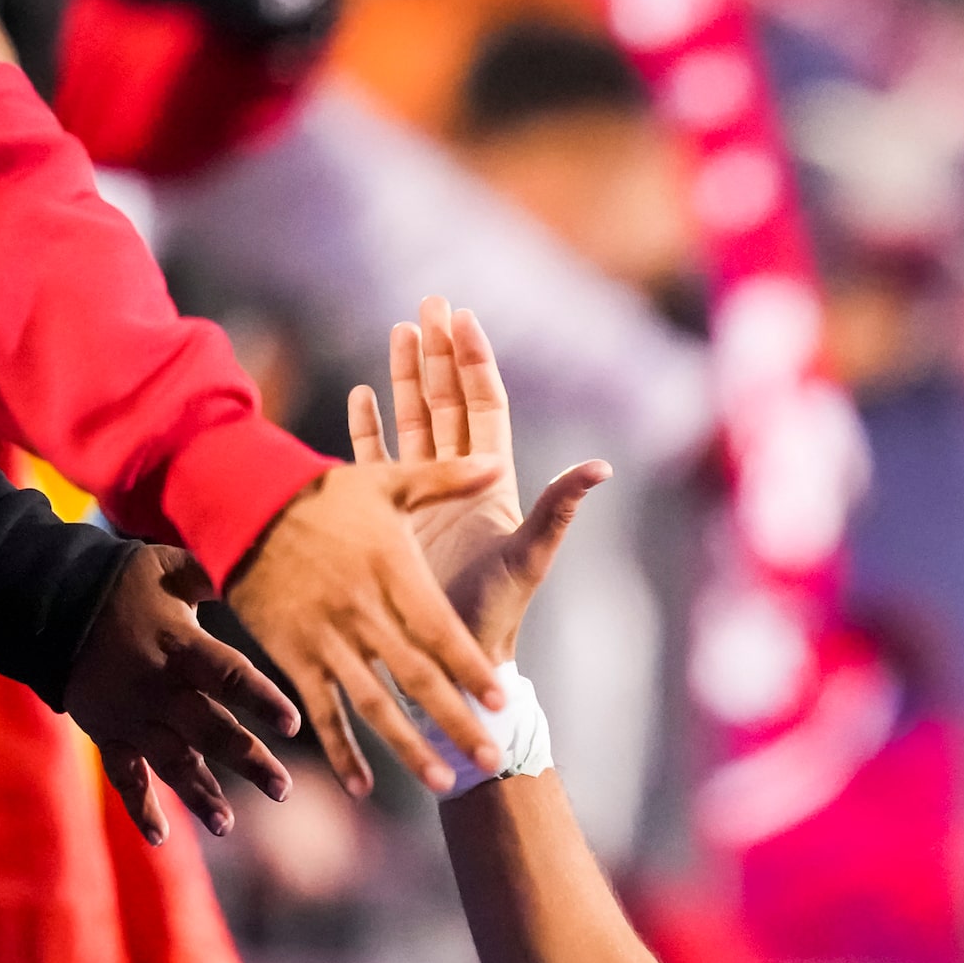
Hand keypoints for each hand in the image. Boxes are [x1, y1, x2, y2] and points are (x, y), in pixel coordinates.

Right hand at [66, 543, 300, 844]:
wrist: (46, 603)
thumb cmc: (118, 581)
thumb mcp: (165, 567)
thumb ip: (206, 579)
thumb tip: (242, 581)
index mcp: (181, 648)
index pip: (230, 677)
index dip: (262, 700)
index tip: (292, 725)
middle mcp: (159, 689)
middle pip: (210, 731)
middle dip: (248, 761)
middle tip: (283, 790)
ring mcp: (130, 716)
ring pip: (171, 763)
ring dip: (200, 795)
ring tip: (226, 825)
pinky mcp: (106, 733)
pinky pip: (124, 775)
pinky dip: (139, 806)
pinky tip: (159, 836)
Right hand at [223, 447, 512, 797]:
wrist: (242, 506)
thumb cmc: (323, 494)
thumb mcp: (386, 481)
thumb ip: (446, 479)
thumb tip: (497, 466)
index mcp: (392, 573)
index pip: (441, 630)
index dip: (471, 667)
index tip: (502, 700)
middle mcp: (362, 613)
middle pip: (415, 677)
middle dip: (455, 720)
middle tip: (490, 758)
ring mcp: (326, 639)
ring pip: (372, 703)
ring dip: (406, 746)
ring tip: (441, 781)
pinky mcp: (292, 656)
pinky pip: (320, 710)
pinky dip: (340, 748)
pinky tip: (361, 785)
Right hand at [349, 297, 607, 664]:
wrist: (450, 657)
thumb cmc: (496, 612)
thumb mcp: (529, 555)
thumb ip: (559, 508)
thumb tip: (601, 467)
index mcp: (492, 483)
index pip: (483, 406)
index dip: (473, 363)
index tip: (464, 318)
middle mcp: (459, 482)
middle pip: (447, 403)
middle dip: (438, 354)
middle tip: (429, 304)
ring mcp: (424, 498)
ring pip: (414, 423)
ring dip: (404, 379)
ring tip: (397, 332)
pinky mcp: (392, 518)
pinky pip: (379, 462)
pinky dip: (370, 429)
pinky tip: (362, 394)